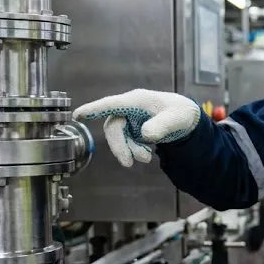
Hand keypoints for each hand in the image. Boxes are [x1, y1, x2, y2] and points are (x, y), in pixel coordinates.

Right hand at [72, 89, 201, 167]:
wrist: (186, 119)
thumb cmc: (180, 112)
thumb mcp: (176, 118)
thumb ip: (162, 126)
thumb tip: (145, 134)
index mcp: (137, 100)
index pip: (112, 104)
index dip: (94, 109)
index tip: (77, 115)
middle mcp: (129, 108)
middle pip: (113, 127)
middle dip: (119, 146)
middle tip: (129, 163)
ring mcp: (129, 119)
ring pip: (118, 137)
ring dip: (128, 150)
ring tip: (147, 158)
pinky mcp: (131, 129)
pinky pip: (125, 142)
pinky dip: (133, 151)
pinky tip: (146, 154)